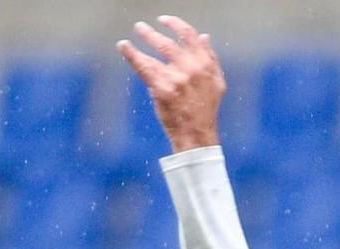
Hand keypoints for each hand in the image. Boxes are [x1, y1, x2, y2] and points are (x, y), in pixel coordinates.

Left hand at [116, 15, 224, 152]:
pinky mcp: (163, 88)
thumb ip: (210, 58)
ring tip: (137, 30)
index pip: (189, 36)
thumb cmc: (205, 111)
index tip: (164, 20)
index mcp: (205, 64)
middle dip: (153, 33)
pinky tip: (123, 46)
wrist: (196, 136)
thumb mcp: (216, 83)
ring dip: (145, 36)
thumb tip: (204, 36)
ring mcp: (177, 77)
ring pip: (158, 50)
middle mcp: (193, 68)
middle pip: (170, 42)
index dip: (175, 24)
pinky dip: (132, 54)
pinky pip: (144, 66)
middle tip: (140, 27)